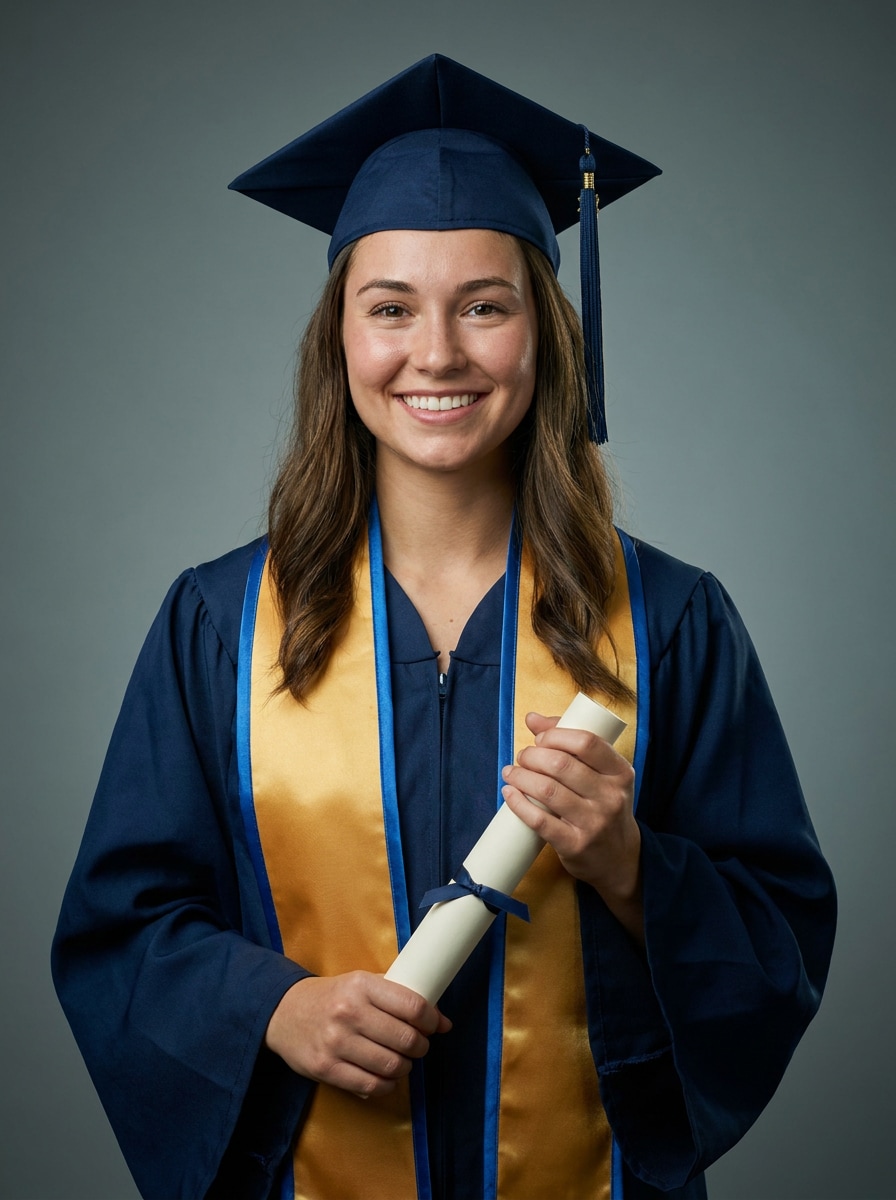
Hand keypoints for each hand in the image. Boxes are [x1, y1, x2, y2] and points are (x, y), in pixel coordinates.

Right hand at [265, 971, 451, 1097]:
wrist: (284, 1012)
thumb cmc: (332, 997)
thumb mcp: (362, 983)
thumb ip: (399, 997)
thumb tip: (443, 1022)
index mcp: (361, 985)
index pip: (413, 1006)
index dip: (432, 1020)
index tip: (435, 1025)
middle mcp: (349, 1012)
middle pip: (406, 1039)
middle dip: (421, 1046)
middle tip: (418, 1045)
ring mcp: (336, 1042)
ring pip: (391, 1066)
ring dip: (405, 1067)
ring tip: (402, 1060)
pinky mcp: (326, 1069)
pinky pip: (370, 1086)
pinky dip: (386, 1085)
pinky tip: (386, 1077)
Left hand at [501, 712, 643, 940]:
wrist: (620, 859)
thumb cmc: (605, 807)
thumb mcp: (602, 775)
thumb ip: (571, 742)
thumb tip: (532, 718)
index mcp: (620, 773)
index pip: (586, 742)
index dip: (556, 735)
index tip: (540, 739)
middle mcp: (611, 797)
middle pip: (561, 765)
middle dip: (532, 755)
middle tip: (522, 757)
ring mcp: (594, 823)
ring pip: (547, 790)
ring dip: (521, 776)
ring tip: (511, 772)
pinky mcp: (575, 845)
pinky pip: (539, 821)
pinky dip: (518, 803)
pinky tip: (509, 794)